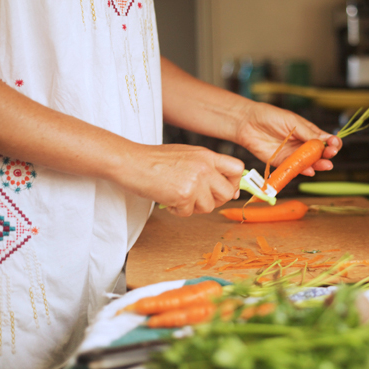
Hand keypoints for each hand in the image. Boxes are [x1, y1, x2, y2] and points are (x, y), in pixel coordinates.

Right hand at [116, 143, 244, 216]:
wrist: (131, 162)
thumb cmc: (154, 160)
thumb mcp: (187, 155)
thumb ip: (207, 168)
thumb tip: (227, 188)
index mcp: (207, 155)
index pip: (237, 169)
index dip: (234, 183)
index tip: (226, 190)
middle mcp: (205, 167)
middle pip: (227, 193)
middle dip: (214, 201)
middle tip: (198, 199)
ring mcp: (196, 181)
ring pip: (209, 207)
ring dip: (194, 207)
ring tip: (178, 196)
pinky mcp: (184, 194)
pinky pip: (189, 212)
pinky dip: (178, 210)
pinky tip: (168, 198)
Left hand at [236, 103, 341, 175]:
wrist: (247, 123)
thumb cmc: (270, 116)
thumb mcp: (292, 122)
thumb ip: (308, 132)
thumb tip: (326, 140)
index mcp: (308, 132)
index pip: (326, 140)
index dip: (332, 143)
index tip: (334, 144)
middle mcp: (303, 144)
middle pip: (320, 153)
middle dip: (328, 155)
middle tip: (330, 155)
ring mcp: (293, 154)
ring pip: (309, 163)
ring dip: (319, 165)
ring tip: (325, 165)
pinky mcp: (282, 163)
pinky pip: (294, 168)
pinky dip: (303, 171)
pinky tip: (309, 171)